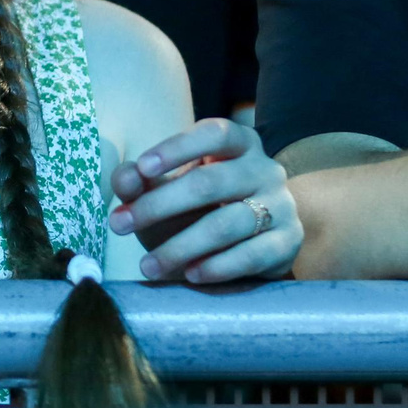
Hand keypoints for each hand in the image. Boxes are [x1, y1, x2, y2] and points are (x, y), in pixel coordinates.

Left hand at [107, 117, 301, 283]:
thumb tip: (125, 178)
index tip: (142, 168)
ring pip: (228, 224)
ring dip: (180, 246)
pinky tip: (189, 274)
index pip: (214, 133)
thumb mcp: (165, 191)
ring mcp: (282, 205)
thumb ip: (140, 180)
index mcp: (239, 143)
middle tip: (120, 225)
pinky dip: (217, 267)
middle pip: (211, 182)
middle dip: (159, 205)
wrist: (245, 248)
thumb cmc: (197, 209)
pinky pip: (251, 255)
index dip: (178, 148)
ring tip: (147, 265)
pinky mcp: (288, 242)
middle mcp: (265, 168)